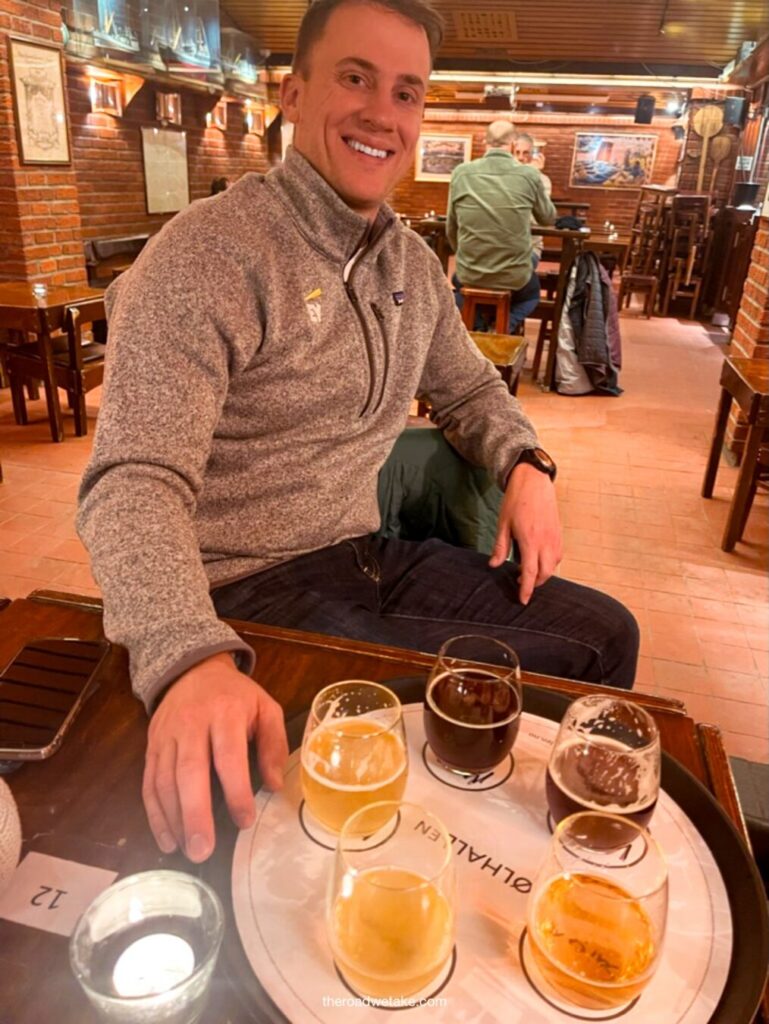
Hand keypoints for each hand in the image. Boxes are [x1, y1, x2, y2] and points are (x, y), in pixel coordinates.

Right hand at [142, 653, 288, 861]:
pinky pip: (149, 783)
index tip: (244, 821)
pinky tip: (167, 838)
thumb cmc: (236, 696)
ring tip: (188, 850)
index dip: (235, 791)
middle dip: (195, 813)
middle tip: (203, 850)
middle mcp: (191, 724)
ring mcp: (166, 736)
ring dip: (173, 819)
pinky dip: (155, 814)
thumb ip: (274, 743)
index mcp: (225, 713)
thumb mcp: (266, 708)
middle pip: (189, 771)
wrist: (194, 670)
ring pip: (164, 780)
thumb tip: (273, 785)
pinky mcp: (151, 746)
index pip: (228, 756)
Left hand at [488, 462, 562, 603]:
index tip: (523, 600)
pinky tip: (539, 559)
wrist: (534, 481)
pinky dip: (550, 563)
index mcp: (530, 540)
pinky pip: (558, 555)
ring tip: (528, 571)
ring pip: (554, 565)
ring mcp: (555, 537)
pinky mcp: (559, 533)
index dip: (527, 589)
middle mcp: (546, 541)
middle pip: (545, 573)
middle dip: (535, 583)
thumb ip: (500, 547)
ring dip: (543, 574)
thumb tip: (494, 565)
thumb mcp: (503, 524)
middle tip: (521, 583)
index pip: (530, 572)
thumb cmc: (516, 500)